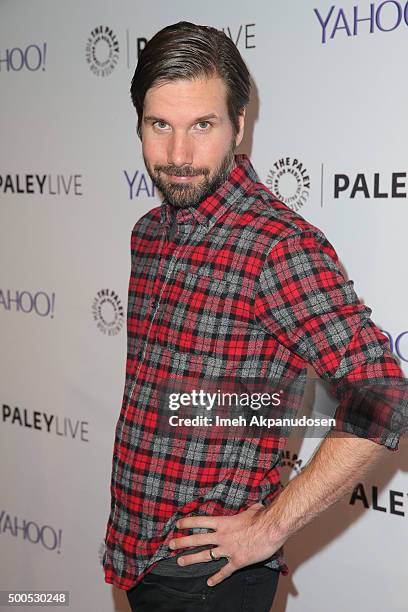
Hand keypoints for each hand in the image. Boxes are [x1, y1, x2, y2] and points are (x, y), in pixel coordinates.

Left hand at [168, 502, 285, 585]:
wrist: (271, 530)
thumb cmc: (263, 517)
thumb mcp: (252, 509)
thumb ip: (249, 508)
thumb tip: (255, 505)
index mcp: (223, 522)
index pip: (200, 521)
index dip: (187, 523)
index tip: (177, 525)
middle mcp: (222, 536)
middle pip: (197, 539)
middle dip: (182, 542)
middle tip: (171, 545)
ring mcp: (228, 550)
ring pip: (205, 556)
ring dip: (192, 559)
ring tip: (181, 562)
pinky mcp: (237, 561)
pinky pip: (224, 571)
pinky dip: (217, 578)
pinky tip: (210, 582)